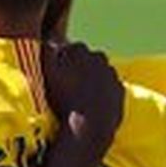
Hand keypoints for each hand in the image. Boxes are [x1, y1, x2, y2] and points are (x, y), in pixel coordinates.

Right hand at [41, 40, 123, 154]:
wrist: (88, 125)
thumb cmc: (64, 98)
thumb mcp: (47, 73)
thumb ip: (46, 52)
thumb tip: (48, 42)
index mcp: (80, 50)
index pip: (71, 48)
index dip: (63, 59)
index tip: (57, 71)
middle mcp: (100, 58)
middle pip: (88, 59)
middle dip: (80, 67)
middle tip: (68, 84)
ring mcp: (112, 75)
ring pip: (100, 73)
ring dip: (92, 80)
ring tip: (79, 95)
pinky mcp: (120, 91)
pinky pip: (110, 88)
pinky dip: (103, 93)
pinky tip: (92, 104)